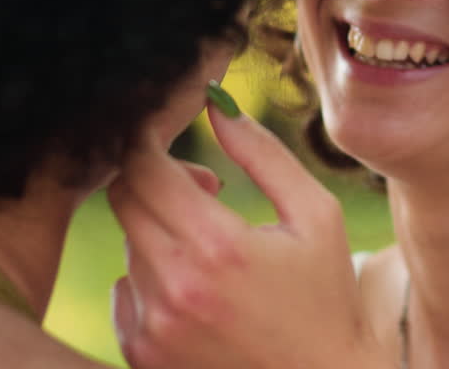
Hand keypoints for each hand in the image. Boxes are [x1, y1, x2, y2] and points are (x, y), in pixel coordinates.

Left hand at [107, 85, 386, 368]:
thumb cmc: (326, 296)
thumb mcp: (315, 216)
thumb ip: (262, 153)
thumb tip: (215, 104)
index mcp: (219, 245)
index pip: (144, 166)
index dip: (151, 138)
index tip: (170, 134)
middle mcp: (176, 287)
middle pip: (124, 198)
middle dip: (156, 179)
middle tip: (204, 190)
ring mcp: (153, 326)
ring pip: (128, 244)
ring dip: (160, 233)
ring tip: (213, 251)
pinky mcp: (142, 355)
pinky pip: (123, 291)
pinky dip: (150, 280)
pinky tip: (197, 293)